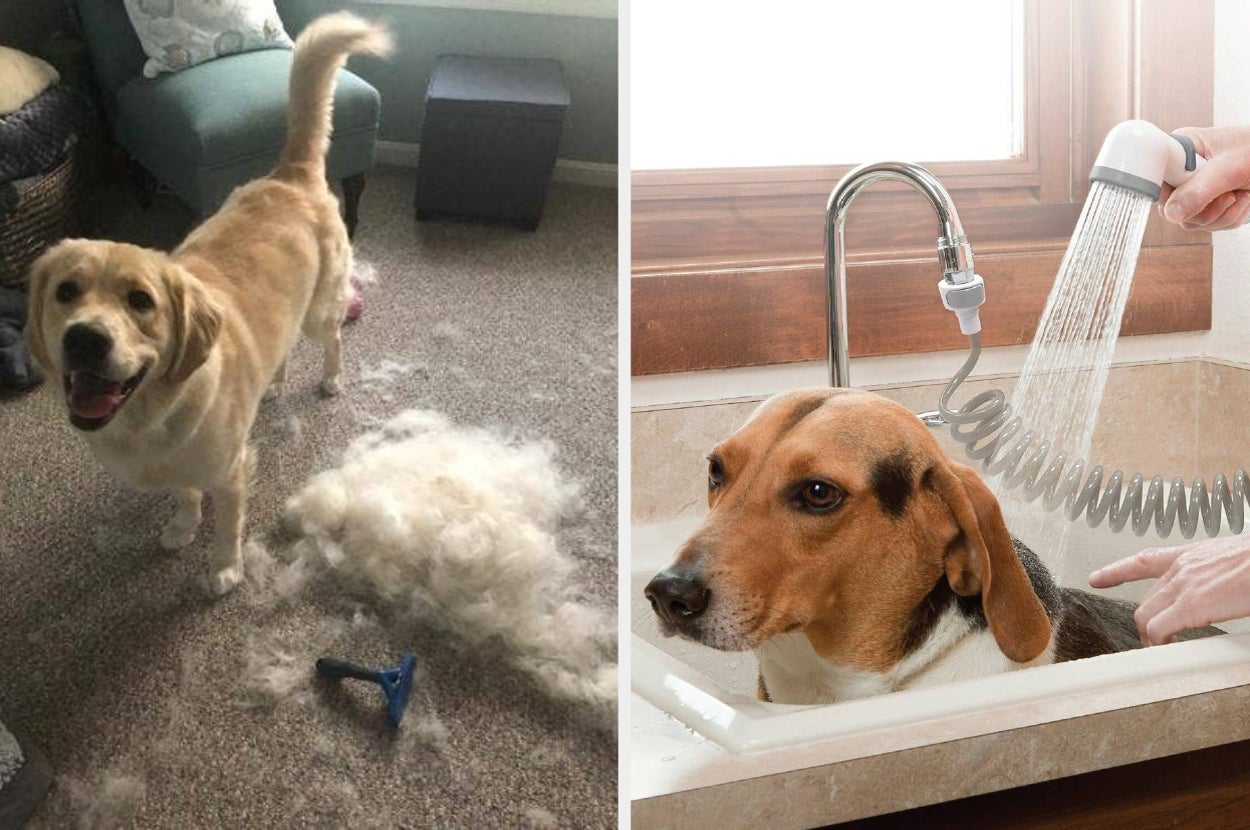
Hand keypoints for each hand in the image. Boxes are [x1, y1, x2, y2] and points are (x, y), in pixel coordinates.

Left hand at [1088, 536, 1249, 644]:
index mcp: (1191, 555)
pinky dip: (1160, 644)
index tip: (1097, 578)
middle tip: (1155, 640)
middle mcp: (1181, 567)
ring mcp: (1184, 585)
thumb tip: (1221, 592)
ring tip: (1165, 650)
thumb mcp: (1231, 563)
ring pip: (1147, 616)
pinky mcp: (1192, 605)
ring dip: (1152, 637)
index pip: (1143, 561)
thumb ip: (1215, 578)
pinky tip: (1169, 651)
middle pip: (1145, 600)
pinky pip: (1160, 630)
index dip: (1117, 571)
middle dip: (1146, 623)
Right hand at [1158, 125, 1249, 230]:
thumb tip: (1172, 213)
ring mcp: (1197, 189)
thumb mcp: (1231, 168)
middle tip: (1226, 196)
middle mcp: (1185, 171)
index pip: (1154, 178)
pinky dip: (1229, 218)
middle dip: (1202, 209)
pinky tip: (1242, 201)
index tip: (1183, 200)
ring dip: (1220, 215)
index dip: (1166, 193)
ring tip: (1239, 195)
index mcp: (1183, 150)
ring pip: (1190, 220)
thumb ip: (1200, 190)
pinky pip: (1208, 225)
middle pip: (1171, 207)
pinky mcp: (1210, 204)